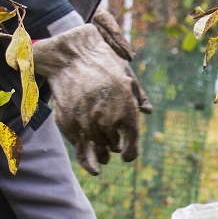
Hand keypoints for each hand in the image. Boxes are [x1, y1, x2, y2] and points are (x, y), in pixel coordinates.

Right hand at [32, 16, 150, 174]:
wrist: (71, 55)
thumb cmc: (103, 62)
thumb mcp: (127, 75)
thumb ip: (139, 95)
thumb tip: (148, 111)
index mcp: (127, 108)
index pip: (132, 140)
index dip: (131, 152)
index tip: (126, 157)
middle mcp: (109, 119)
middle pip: (113, 144)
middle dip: (114, 145)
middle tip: (112, 146)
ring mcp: (88, 123)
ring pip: (97, 145)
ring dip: (100, 150)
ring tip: (102, 153)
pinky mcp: (70, 124)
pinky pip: (80, 147)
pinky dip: (86, 158)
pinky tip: (92, 163)